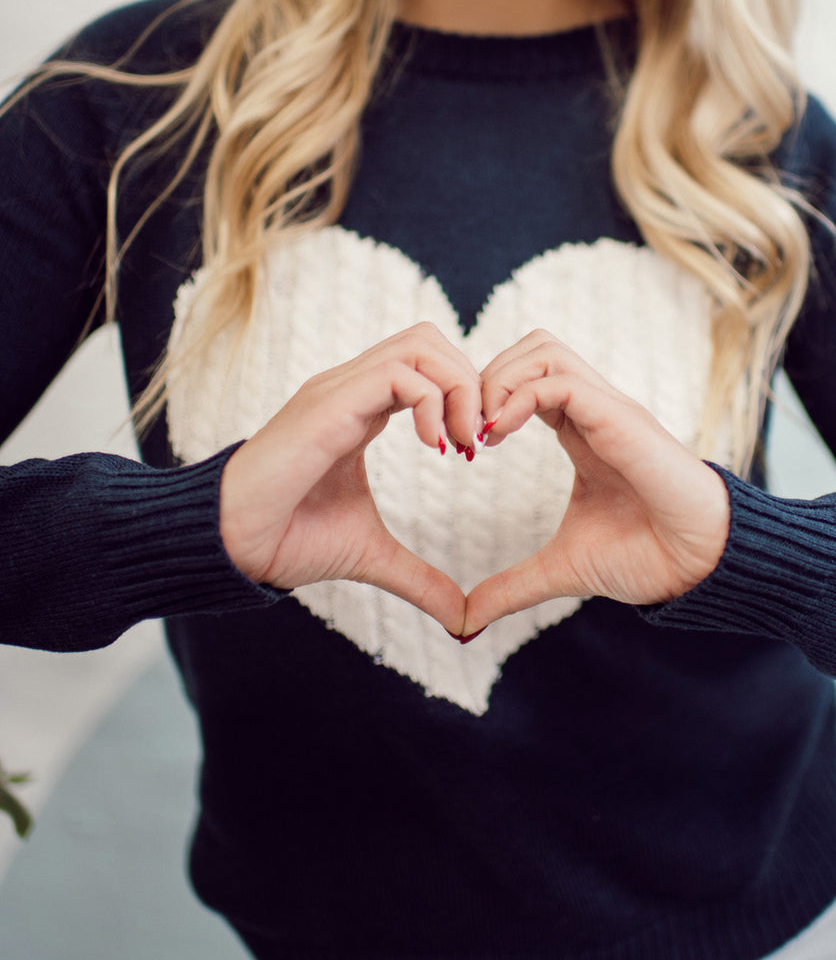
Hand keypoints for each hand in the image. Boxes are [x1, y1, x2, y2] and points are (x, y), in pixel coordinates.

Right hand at [219, 323, 480, 632]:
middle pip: (429, 339)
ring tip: (461, 443)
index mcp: (361, 408)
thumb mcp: (373, 555)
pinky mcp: (330, 405)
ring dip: (459, 387)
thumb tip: (462, 621)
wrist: (235, 545)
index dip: (464, 396)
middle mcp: (351, 387)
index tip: (474, 450)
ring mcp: (339, 390)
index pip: (427, 365)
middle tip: (477, 440)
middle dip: (471, 381)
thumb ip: (420, 578)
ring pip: (421, 343)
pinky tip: (435, 447)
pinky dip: (433, 401)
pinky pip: (398, 373)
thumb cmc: (290, 540)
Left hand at [463, 331, 729, 630]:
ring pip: (543, 348)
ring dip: (499, 380)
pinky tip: (500, 434)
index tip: (466, 447)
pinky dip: (519, 396)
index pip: (526, 379)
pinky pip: (560, 380)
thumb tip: (465, 621)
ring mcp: (608, 408)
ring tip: (482, 430)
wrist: (698, 566)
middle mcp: (594, 409)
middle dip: (486, 377)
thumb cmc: (645, 558)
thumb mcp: (560, 570)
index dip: (487, 401)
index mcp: (582, 430)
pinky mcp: (619, 418)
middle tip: (466, 430)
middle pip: (531, 347)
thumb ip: (511, 587)